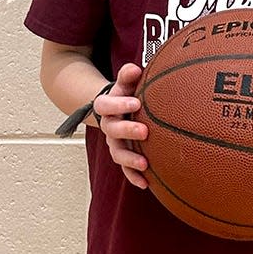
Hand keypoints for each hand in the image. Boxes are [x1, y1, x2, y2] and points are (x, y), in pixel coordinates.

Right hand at [93, 63, 148, 188]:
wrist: (116, 110)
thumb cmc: (126, 94)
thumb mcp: (125, 83)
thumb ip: (127, 76)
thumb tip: (134, 69)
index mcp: (107, 106)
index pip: (106, 105)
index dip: (119, 105)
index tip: (136, 103)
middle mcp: (108, 126)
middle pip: (112, 130)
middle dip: (127, 131)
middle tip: (145, 131)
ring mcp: (114, 143)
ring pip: (117, 153)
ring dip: (130, 159)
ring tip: (145, 163)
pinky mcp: (122, 155)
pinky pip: (125, 169)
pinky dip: (134, 177)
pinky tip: (146, 184)